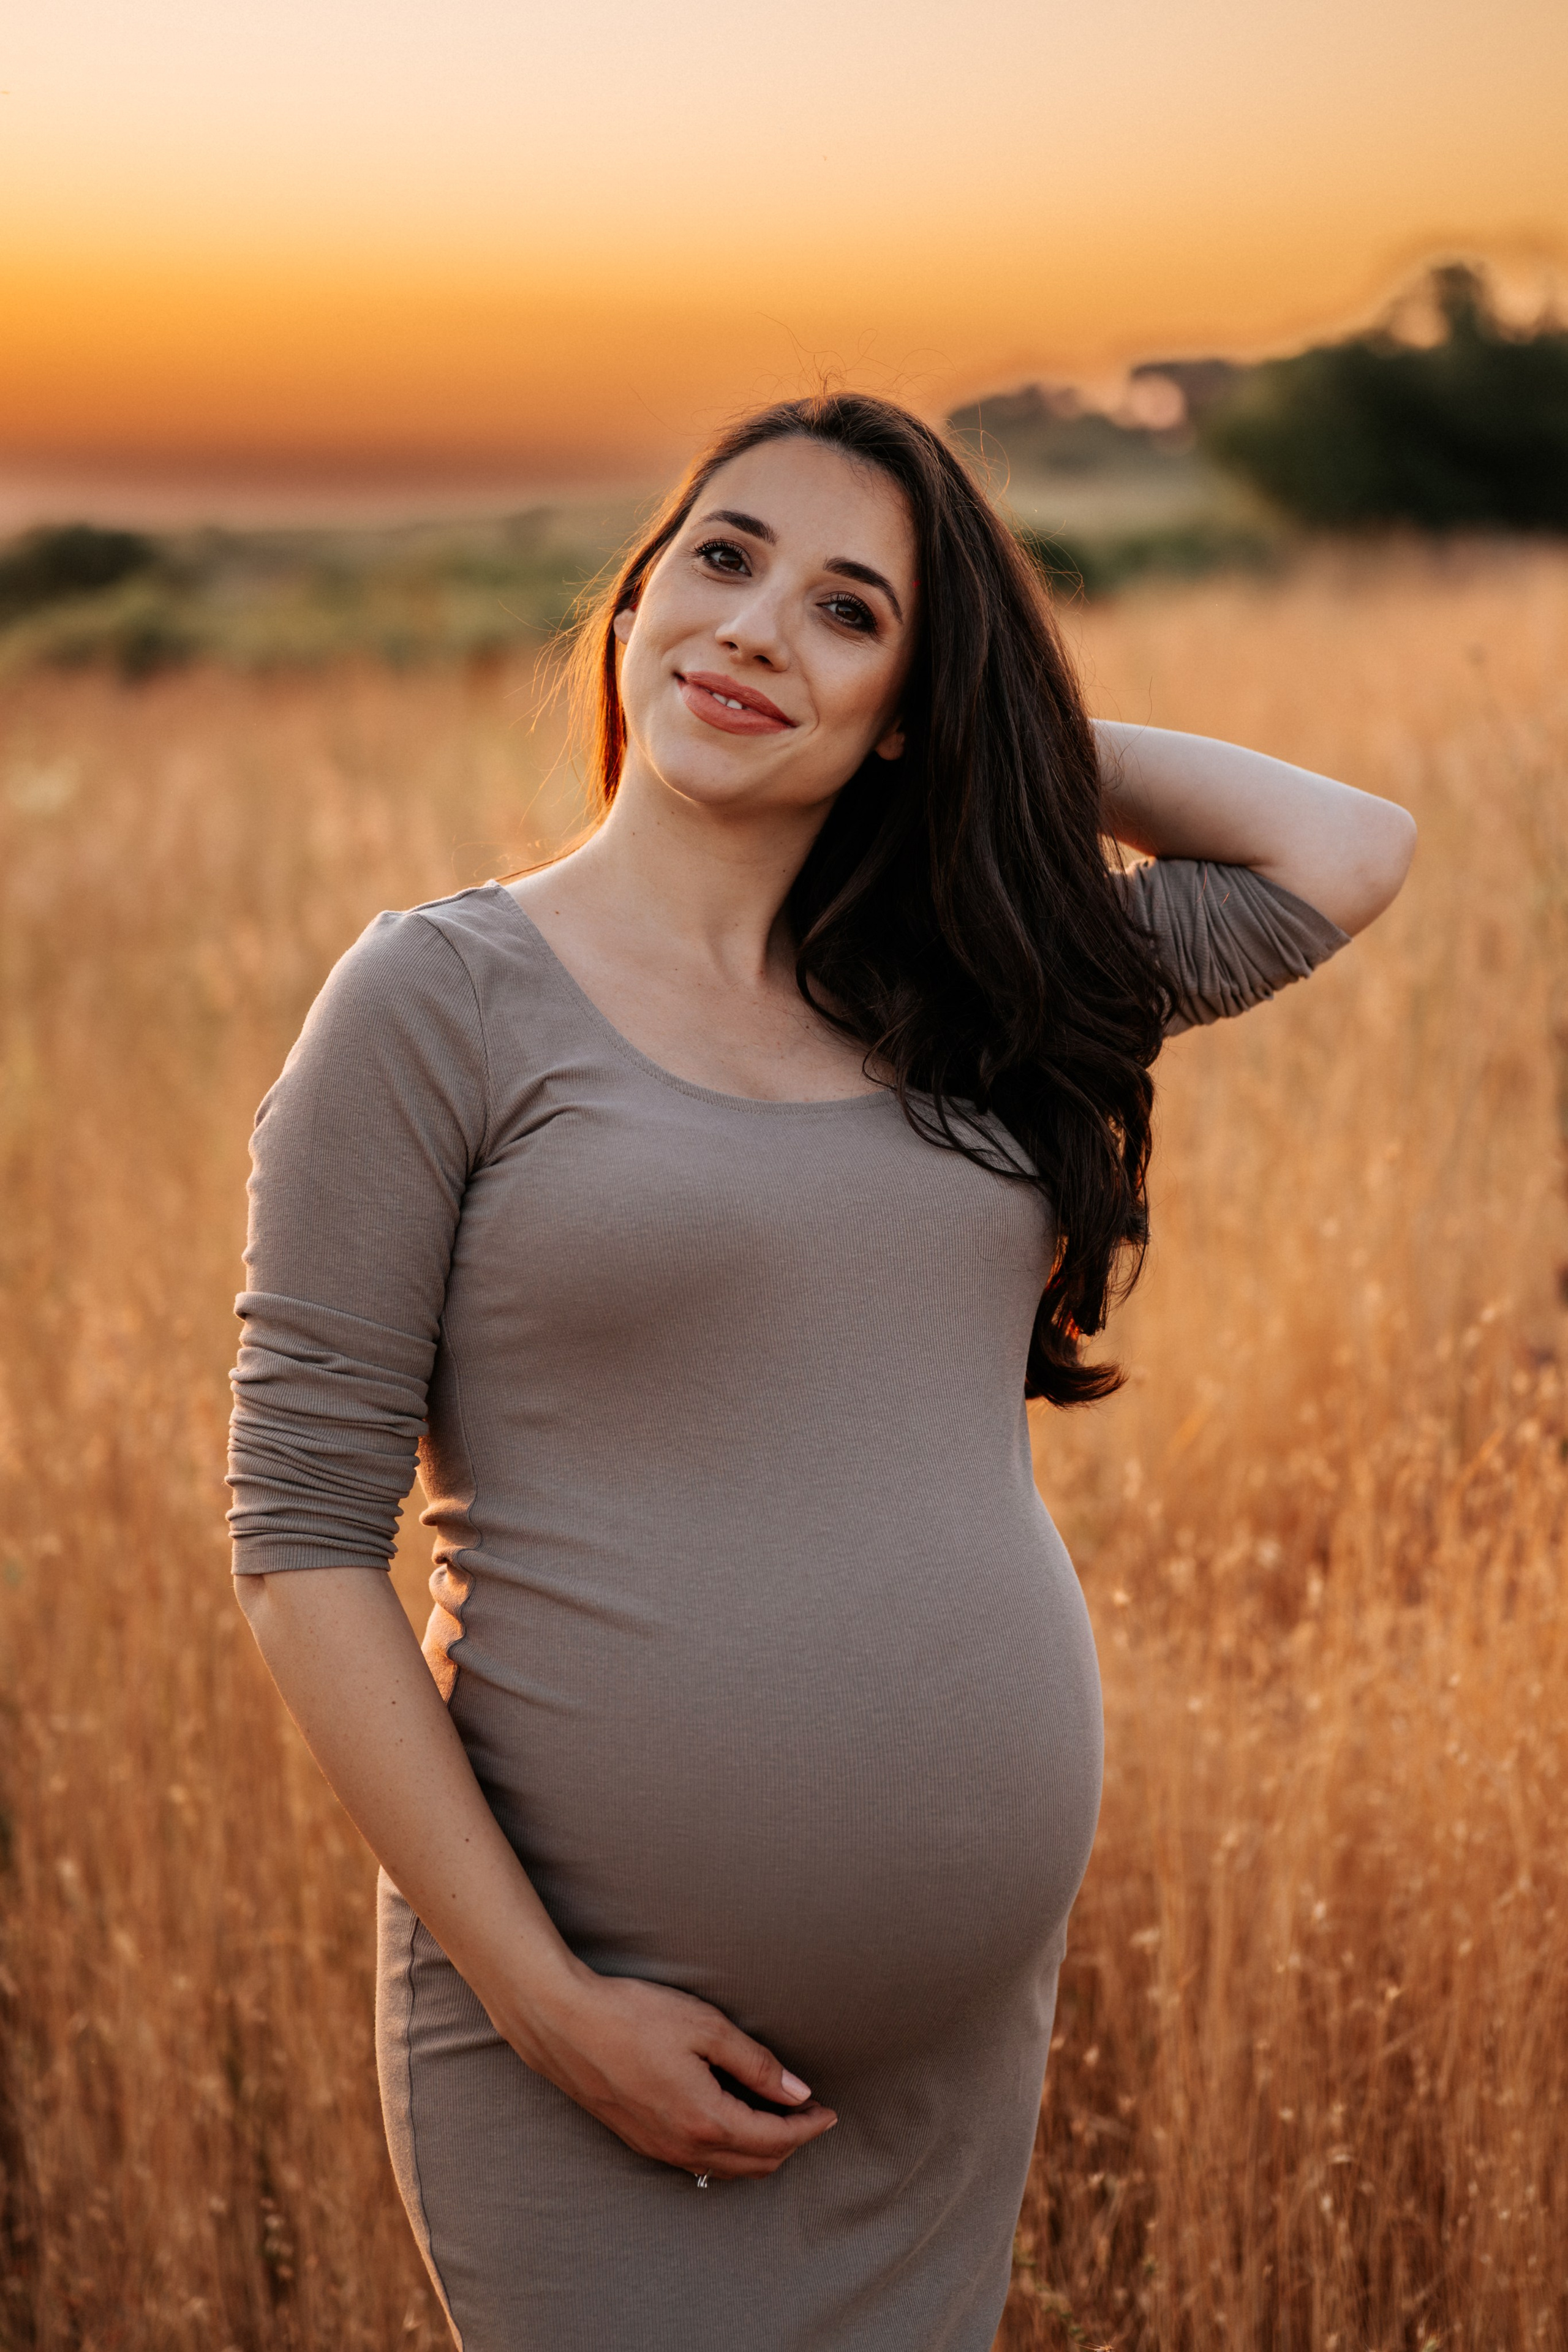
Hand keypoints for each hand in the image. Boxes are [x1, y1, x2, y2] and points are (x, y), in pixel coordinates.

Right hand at [513, 1966, 837, 2180]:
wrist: (564, 2023)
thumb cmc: (634, 2017)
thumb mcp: (704, 2027)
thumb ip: (755, 2063)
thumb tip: (797, 2090)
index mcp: (706, 2120)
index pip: (775, 2139)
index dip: (809, 2127)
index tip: (829, 2111)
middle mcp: (684, 2147)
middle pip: (756, 2164)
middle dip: (791, 2144)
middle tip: (810, 2116)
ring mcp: (659, 2149)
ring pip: (726, 2169)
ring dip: (760, 2151)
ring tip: (778, 2118)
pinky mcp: (640, 2141)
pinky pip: (698, 2163)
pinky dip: (728, 2152)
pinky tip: (731, 2123)